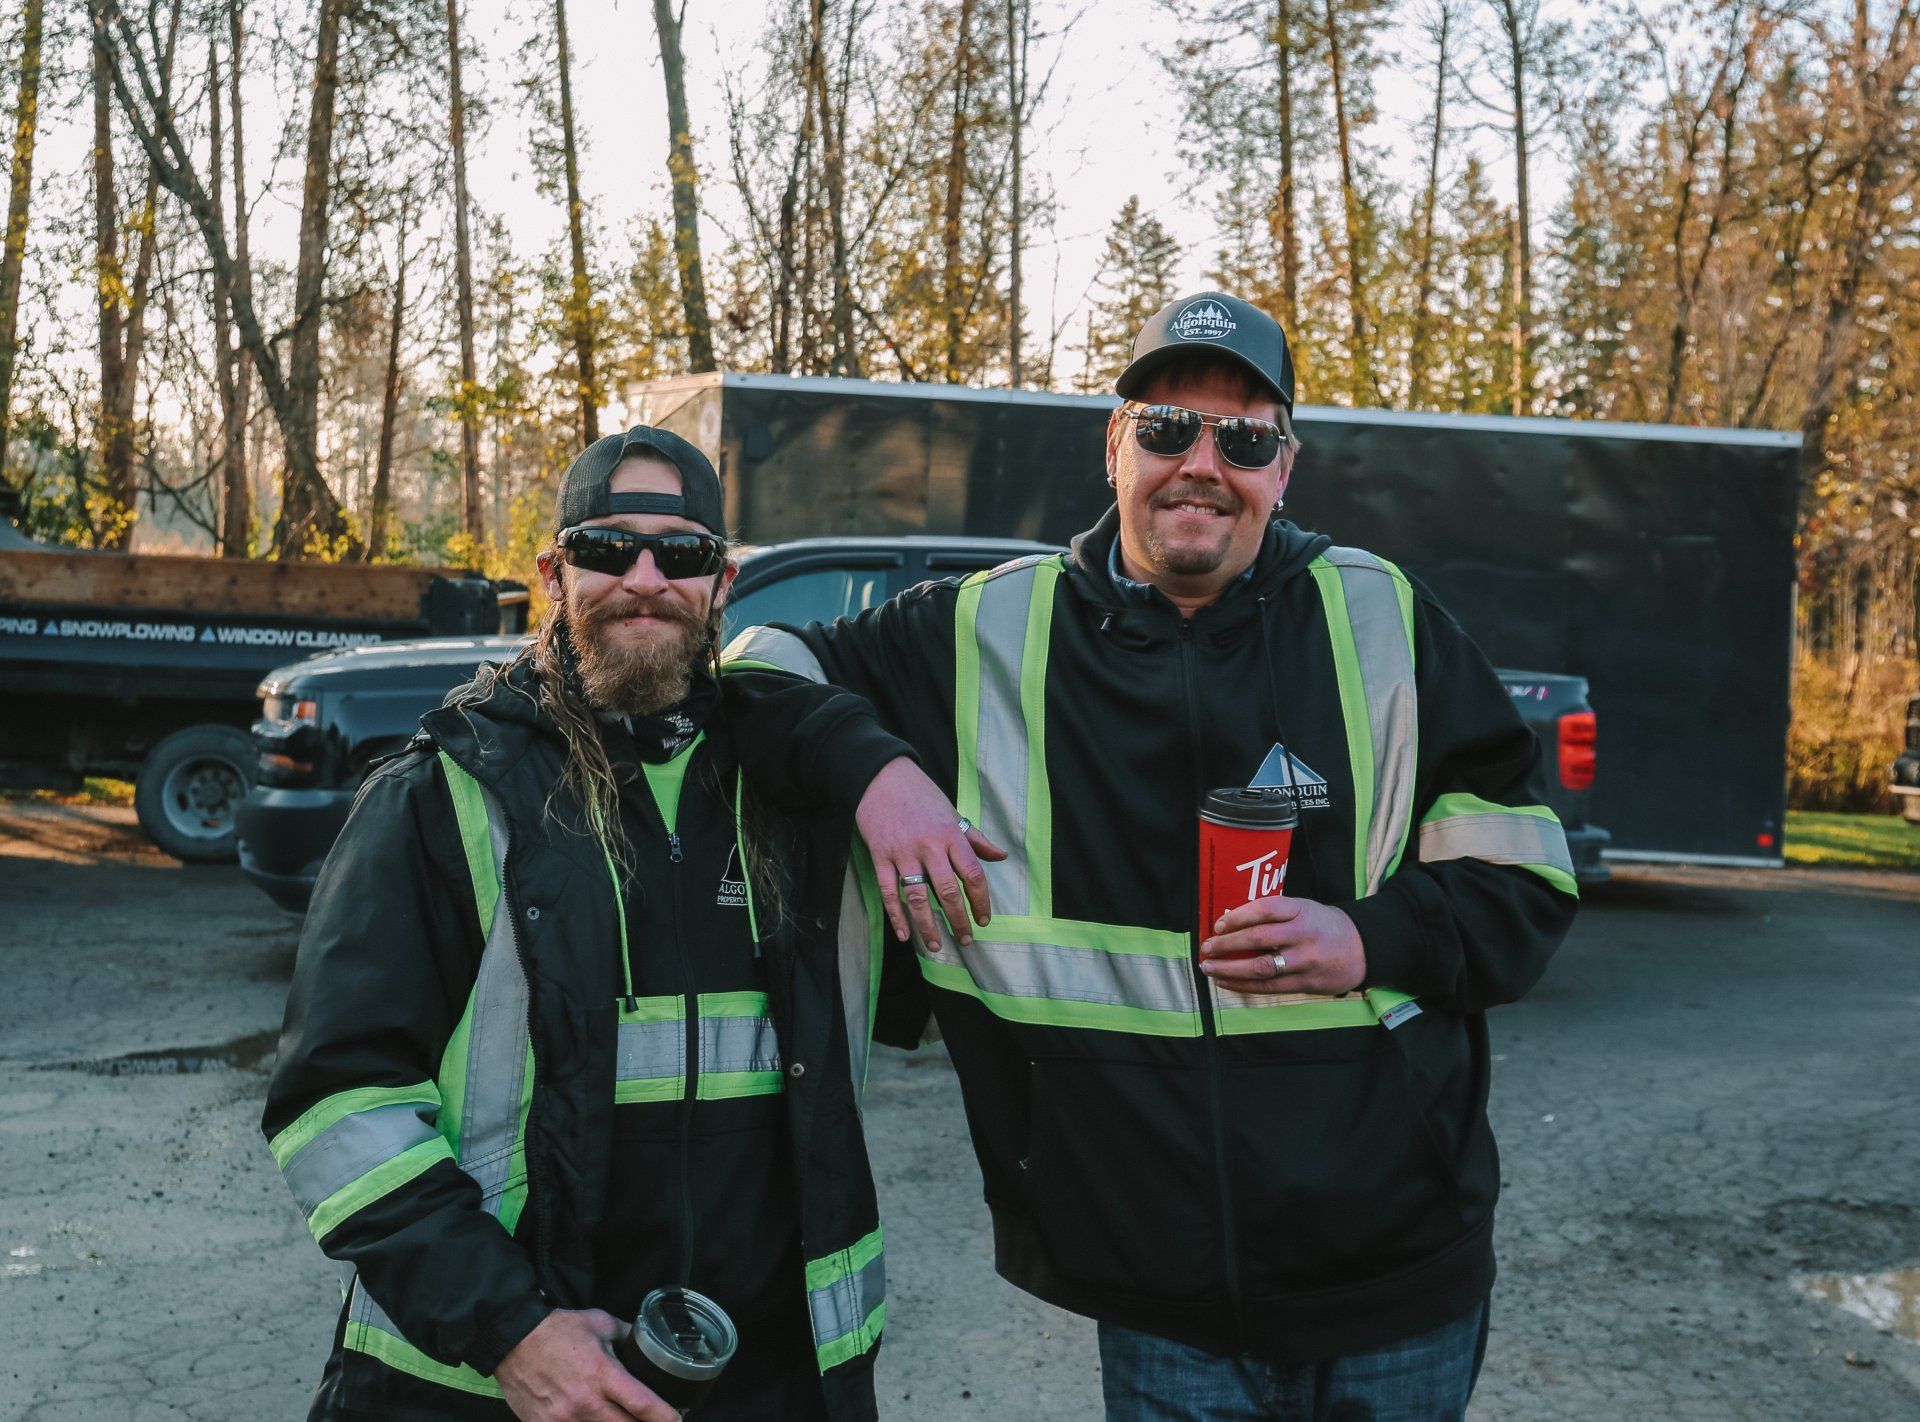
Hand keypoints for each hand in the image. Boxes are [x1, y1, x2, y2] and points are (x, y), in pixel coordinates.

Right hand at [495, 1309, 677, 1421]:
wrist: (512, 1341)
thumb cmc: (556, 1330)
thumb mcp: (599, 1323)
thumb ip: (627, 1334)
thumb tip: (647, 1341)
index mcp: (602, 1374)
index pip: (643, 1404)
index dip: (665, 1416)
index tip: (676, 1418)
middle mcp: (585, 1402)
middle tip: (653, 1421)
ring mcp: (564, 1419)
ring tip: (622, 1418)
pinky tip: (593, 1420)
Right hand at [854, 757, 1006, 945]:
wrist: (882, 777)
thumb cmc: (922, 796)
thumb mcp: (953, 813)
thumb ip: (976, 839)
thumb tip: (1001, 856)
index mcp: (952, 834)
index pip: (973, 874)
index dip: (981, 901)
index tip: (984, 920)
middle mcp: (929, 845)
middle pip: (947, 891)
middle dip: (958, 920)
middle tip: (965, 940)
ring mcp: (903, 852)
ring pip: (917, 897)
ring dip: (927, 925)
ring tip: (936, 946)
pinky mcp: (880, 856)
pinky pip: (889, 892)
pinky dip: (896, 916)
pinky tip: (904, 934)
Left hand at [1199, 896, 1366, 996]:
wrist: (1362, 949)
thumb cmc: (1322, 926)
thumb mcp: (1304, 909)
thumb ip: (1274, 915)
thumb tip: (1230, 923)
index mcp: (1302, 910)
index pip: (1266, 909)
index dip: (1239, 916)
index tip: (1218, 924)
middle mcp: (1303, 935)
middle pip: (1259, 938)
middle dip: (1227, 944)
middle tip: (1207, 947)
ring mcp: (1305, 961)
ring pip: (1262, 967)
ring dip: (1230, 969)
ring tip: (1209, 968)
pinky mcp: (1306, 983)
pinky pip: (1270, 986)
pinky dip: (1244, 985)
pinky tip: (1226, 981)